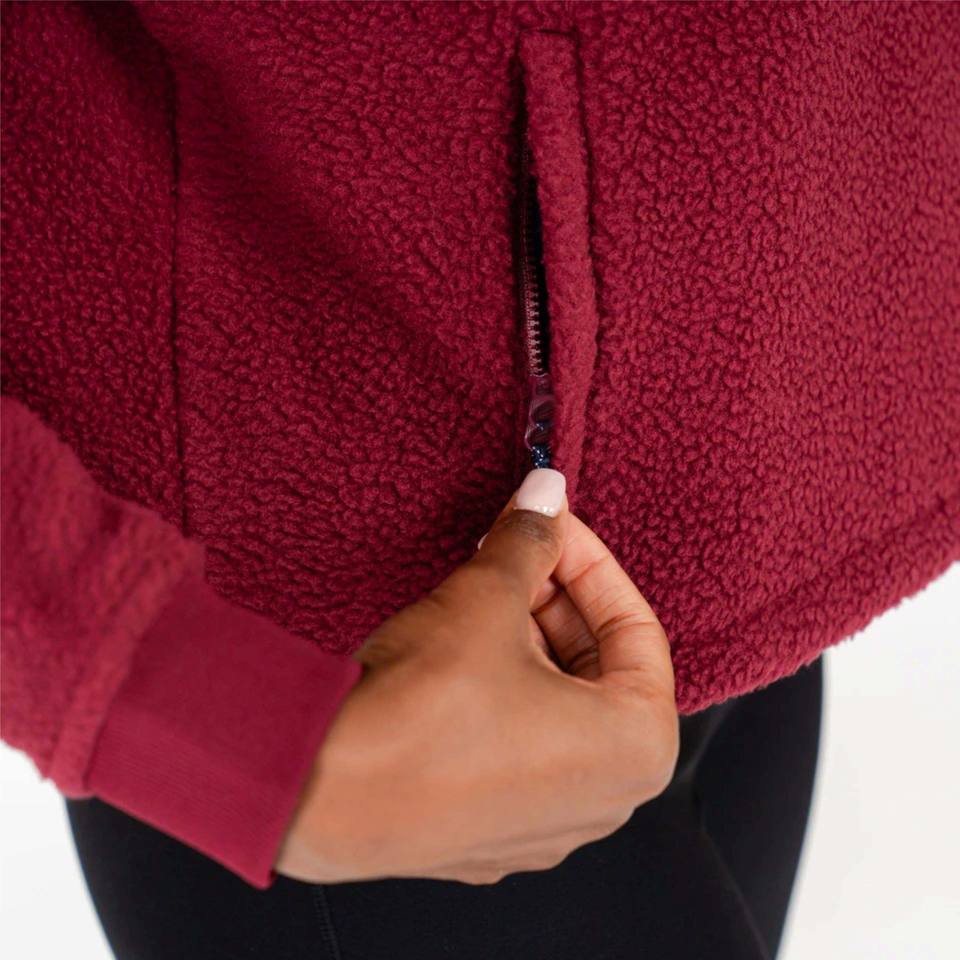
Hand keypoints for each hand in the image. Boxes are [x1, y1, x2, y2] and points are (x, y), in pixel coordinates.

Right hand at [275, 469, 677, 884]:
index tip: (553, 526)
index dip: (590, 561)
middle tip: (513, 551)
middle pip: (597, 669)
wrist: (316, 794)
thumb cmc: (419, 714)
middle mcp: (604, 801)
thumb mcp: (486, 600)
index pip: (637, 629)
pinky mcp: (489, 832)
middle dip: (553, 600)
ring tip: (478, 595)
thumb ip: (529, 541)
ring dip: (525, 641)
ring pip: (556, 707)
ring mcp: (545, 825)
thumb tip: (547, 495)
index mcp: (635, 748)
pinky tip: (455, 654)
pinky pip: (518, 744)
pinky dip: (501, 691)